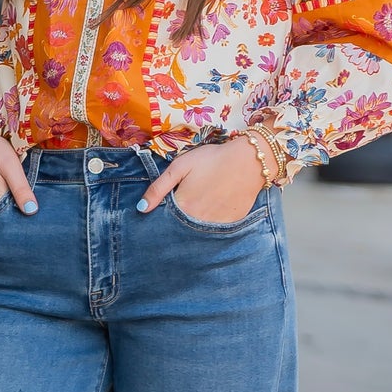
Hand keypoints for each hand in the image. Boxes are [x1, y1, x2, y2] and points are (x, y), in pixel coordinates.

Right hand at [0, 125, 36, 216]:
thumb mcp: (9, 163)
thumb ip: (20, 188)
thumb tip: (31, 210)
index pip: (16, 220)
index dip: (27, 218)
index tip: (34, 211)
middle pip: (5, 223)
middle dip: (18, 219)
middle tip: (27, 205)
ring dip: (7, 216)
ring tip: (16, 202)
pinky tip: (3, 201)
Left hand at [136, 137, 263, 222]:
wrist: (250, 160)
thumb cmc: (212, 159)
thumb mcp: (181, 166)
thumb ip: (159, 188)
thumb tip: (141, 209)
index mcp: (183, 207)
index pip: (164, 220)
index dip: (162, 214)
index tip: (164, 207)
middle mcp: (198, 222)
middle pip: (180, 228)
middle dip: (177, 221)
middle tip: (187, 201)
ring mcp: (216, 225)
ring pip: (197, 231)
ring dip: (194, 224)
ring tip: (200, 204)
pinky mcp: (231, 225)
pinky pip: (215, 230)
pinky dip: (211, 222)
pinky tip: (214, 208)